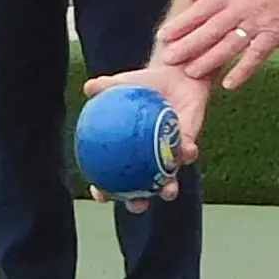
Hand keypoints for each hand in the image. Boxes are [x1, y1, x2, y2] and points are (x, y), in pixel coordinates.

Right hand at [77, 62, 209, 210]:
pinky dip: (187, 153)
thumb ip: (106, 87)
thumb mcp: (124, 83)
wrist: (175, 74)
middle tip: (137, 204)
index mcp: (127, 151)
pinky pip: (187, 153)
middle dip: (138, 202)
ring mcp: (168, 154)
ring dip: (168, 187)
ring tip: (168, 189)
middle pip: (140, 189)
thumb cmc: (145, 84)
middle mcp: (147, 158)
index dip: (104, 190)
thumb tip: (89, 87)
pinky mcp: (189, 144)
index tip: (100, 194)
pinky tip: (187, 149)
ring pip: (168, 178)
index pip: (111, 178)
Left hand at [156, 0, 278, 88]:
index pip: (199, 9)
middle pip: (208, 29)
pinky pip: (256, 56)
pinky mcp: (276, 34)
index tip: (164, 35)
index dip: (180, 24)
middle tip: (168, 58)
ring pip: (228, 45)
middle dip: (186, 45)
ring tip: (191, 73)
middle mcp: (241, 6)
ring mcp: (258, 22)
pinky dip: (243, 71)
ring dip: (208, 60)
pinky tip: (230, 84)